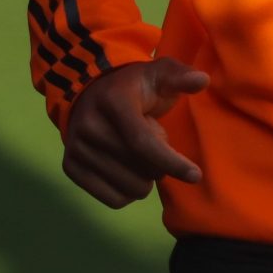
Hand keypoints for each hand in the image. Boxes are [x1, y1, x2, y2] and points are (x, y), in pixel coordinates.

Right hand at [63, 57, 205, 207]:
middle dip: (162, 165)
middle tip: (158, 147)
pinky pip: (112, 199)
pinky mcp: (71, 168)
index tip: (195, 175)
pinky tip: (131, 173)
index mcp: (113, 102)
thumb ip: (181, 76)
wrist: (92, 94)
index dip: (170, 161)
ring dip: (147, 179)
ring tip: (141, 157)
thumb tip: (201, 80)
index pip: (142, 142)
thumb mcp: (160, 73)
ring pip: (128, 187)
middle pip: (138, 168)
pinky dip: (130, 193)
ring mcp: (76, 149)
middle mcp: (89, 126)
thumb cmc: (136, 87)